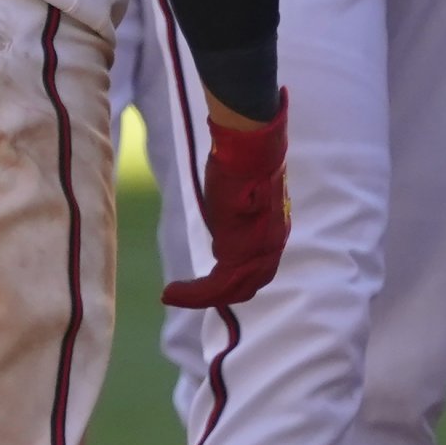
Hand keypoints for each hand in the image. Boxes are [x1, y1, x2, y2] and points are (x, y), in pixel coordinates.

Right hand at [164, 95, 288, 306]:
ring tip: (172, 295)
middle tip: (192, 295)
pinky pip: (217, 285)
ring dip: (200, 297)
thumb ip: (236, 216)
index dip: (236, 279)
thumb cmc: (240, 160)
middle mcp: (272, 245)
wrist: (247, 147)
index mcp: (274, 230)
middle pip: (248, 284)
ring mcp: (259, 251)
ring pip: (232, 289)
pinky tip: (171, 292)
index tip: (211, 282)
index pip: (258, 268)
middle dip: (221, 294)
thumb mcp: (239, 195)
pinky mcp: (239, 252)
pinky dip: (194, 294)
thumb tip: (225, 223)